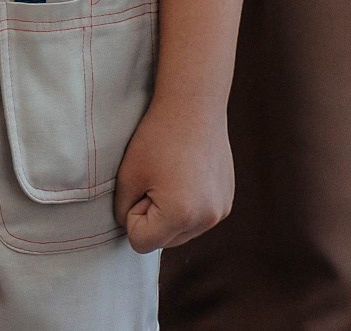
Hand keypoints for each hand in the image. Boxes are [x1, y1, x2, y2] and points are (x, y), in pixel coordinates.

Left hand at [113, 93, 234, 251]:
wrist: (193, 107)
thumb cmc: (156, 138)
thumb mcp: (127, 176)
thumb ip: (123, 211)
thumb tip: (131, 229)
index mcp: (180, 216)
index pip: (140, 242)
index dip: (132, 215)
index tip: (140, 186)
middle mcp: (207, 220)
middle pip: (163, 241)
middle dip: (152, 217)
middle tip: (155, 179)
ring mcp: (221, 212)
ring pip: (181, 232)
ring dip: (169, 213)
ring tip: (170, 175)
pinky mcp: (227, 202)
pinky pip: (197, 219)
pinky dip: (187, 205)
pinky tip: (185, 175)